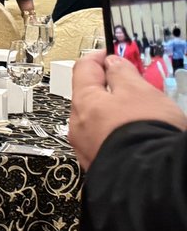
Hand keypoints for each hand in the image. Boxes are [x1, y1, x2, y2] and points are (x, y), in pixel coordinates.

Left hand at [69, 54, 186, 169]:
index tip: (113, 53)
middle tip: (134, 83)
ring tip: (142, 112)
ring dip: (115, 111)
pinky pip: (106, 139)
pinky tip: (135, 134)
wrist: (152, 178)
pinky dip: (117, 131)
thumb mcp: (140, 90)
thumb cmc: (144, 134)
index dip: (100, 56)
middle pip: (90, 96)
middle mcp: (78, 125)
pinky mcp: (99, 163)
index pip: (83, 68)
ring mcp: (87, 147)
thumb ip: (122, 72)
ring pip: (98, 120)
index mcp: (83, 102)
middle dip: (110, 87)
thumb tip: (112, 62)